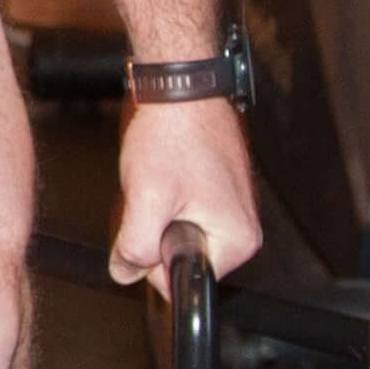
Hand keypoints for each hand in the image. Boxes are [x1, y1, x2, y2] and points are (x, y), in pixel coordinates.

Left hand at [111, 100, 263, 294]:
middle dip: (155, 232)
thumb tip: (126, 272)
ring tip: (160, 179)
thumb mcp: (147, 199)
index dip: (152, 258)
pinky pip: (182, 211)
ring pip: (177, 232)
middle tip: (154, 195)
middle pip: (180, 256)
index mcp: (237, 240)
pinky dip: (166, 197)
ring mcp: (232, 208)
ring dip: (158, 213)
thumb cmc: (173, 135)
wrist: (180, 89)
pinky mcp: (218, 191)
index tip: (150, 221)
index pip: (181, 279)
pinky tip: (165, 173)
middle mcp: (243, 228)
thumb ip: (136, 247)